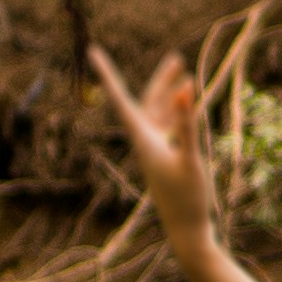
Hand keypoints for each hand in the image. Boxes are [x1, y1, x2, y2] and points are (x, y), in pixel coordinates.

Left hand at [91, 39, 222, 255]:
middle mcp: (146, 140)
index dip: (106, 73)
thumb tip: (184, 90)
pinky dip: (180, 113)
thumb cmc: (187, 198)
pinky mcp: (167, 157)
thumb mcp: (190, 158)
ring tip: (187, 74)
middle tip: (176, 59)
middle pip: (149, 102)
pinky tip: (191, 106)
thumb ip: (187, 123)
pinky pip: (170, 127)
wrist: (187, 230)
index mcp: (142, 138)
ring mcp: (157, 149)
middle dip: (163, 80)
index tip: (91, 51)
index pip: (120, 98)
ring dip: (173, 95)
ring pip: (162, 113)